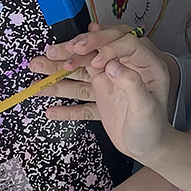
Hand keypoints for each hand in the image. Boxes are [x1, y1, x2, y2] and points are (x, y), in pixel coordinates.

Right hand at [32, 23, 179, 123]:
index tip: (91, 59)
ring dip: (58, 71)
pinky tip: (51, 111)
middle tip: (51, 52)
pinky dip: (65, 106)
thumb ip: (132, 84)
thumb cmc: (153, 129)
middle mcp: (124, 67)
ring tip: (36, 67)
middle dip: (72, 50)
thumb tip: (113, 64)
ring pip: (81, 71)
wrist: (149, 148)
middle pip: (96, 51)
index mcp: (144, 64)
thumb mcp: (146, 108)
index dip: (105, 46)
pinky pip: (79, 96)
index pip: (123, 43)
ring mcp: (109, 80)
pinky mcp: (99, 94)